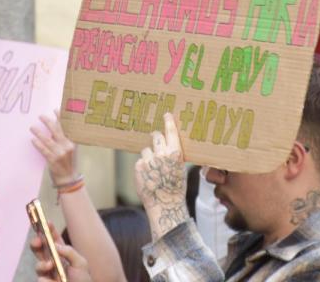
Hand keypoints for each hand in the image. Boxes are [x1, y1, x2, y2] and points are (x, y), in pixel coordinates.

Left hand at [30, 112, 77, 184]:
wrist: (69, 178)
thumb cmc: (69, 162)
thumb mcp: (70, 148)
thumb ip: (64, 138)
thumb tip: (55, 126)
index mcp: (73, 142)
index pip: (67, 127)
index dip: (61, 118)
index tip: (55, 110)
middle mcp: (67, 146)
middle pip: (57, 131)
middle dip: (48, 122)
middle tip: (40, 116)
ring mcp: (60, 154)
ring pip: (48, 140)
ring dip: (39, 133)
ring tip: (32, 127)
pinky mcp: (53, 160)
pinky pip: (44, 150)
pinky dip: (38, 144)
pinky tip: (33, 139)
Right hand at [31, 229, 92, 281]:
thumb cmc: (83, 280)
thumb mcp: (81, 263)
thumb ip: (69, 252)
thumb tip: (56, 246)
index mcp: (62, 253)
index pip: (52, 238)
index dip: (48, 229)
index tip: (47, 223)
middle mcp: (52, 262)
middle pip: (39, 249)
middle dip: (36, 242)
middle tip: (38, 241)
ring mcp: (48, 274)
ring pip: (38, 265)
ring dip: (42, 264)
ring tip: (50, 265)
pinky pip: (41, 279)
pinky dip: (46, 280)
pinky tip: (53, 281)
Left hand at [134, 113, 187, 239]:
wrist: (165, 205)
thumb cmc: (176, 188)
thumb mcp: (181, 169)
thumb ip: (174, 155)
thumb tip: (169, 144)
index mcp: (175, 154)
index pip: (171, 132)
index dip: (168, 122)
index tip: (166, 114)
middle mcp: (162, 155)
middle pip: (156, 136)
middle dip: (157, 139)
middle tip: (158, 146)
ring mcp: (149, 160)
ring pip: (147, 149)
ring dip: (150, 155)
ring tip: (155, 169)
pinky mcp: (138, 167)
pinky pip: (140, 160)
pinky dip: (143, 166)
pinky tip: (149, 176)